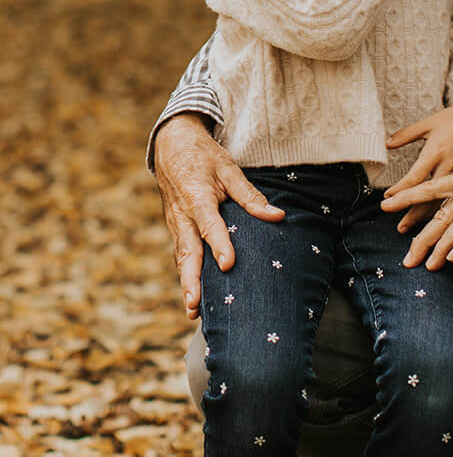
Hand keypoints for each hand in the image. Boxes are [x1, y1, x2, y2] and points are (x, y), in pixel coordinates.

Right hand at [153, 112, 284, 318]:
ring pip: (181, 258)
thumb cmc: (204, 157)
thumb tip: (277, 216)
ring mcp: (175, 224)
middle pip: (187, 252)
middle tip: (196, 305)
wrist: (172, 146)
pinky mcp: (176, 229)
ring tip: (193, 311)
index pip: (209, 225)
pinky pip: (181, 255)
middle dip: (191, 280)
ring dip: (186, 284)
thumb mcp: (229, 168)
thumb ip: (250, 194)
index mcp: (197, 197)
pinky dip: (186, 276)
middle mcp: (182, 216)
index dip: (219, 245)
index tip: (228, 265)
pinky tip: (194, 296)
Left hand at [384, 92, 452, 232]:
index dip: (401, 191)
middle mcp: (447, 164)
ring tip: (416, 231)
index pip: (415, 176)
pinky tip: (437, 221)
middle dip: (413, 213)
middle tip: (400, 227)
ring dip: (428, 217)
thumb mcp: (428, 123)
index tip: (388, 199)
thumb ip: (406, 135)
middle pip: (429, 195)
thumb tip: (387, 143)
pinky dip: (443, 210)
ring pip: (443, 200)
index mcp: (436, 151)